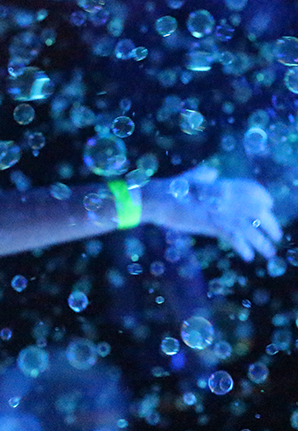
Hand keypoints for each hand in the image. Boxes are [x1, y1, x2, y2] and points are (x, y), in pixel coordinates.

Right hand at [145, 166, 281, 261]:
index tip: (269, 207)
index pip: (252, 189)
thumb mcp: (187, 179)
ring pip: (249, 227)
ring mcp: (218, 210)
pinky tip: (247, 256)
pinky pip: (233, 237)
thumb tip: (213, 174)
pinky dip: (243, 247)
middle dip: (270, 224)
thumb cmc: (168, 189)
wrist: (154, 200)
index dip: (264, 198)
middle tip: (276, 236)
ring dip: (262, 241)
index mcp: (220, 184)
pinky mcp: (209, 224)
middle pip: (257, 210)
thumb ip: (202, 176)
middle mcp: (224, 197)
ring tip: (268, 253)